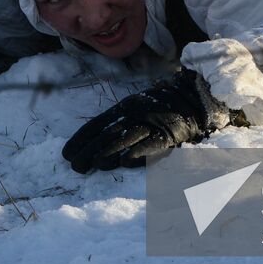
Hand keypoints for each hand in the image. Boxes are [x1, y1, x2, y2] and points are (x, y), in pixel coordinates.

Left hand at [62, 70, 229, 173]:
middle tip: (75, 166)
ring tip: (93, 165)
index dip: (81, 139)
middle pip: (107, 134)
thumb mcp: (138, 109)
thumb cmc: (162, 107)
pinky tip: (124, 163)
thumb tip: (98, 147)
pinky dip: (138, 153)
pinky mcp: (168, 134)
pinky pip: (151, 144)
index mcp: (125, 107)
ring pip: (125, 139)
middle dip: (89, 151)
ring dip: (108, 153)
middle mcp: (135, 113)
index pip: (97, 124)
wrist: (195, 97)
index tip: (67, 153)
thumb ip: (120, 124)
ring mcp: (151, 123)